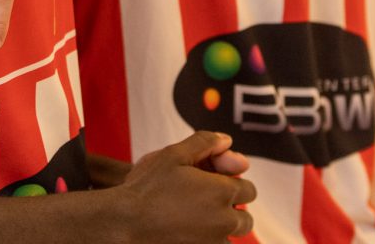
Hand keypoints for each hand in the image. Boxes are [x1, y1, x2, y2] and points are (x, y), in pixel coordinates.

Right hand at [122, 130, 255, 241]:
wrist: (125, 223)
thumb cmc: (148, 187)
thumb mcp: (174, 154)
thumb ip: (205, 142)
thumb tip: (227, 140)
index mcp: (222, 193)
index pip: (249, 190)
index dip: (232, 182)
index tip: (214, 182)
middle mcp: (225, 222)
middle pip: (246, 219)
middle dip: (232, 209)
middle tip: (205, 202)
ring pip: (231, 238)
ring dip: (221, 229)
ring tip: (195, 218)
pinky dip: (208, 240)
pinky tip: (188, 231)